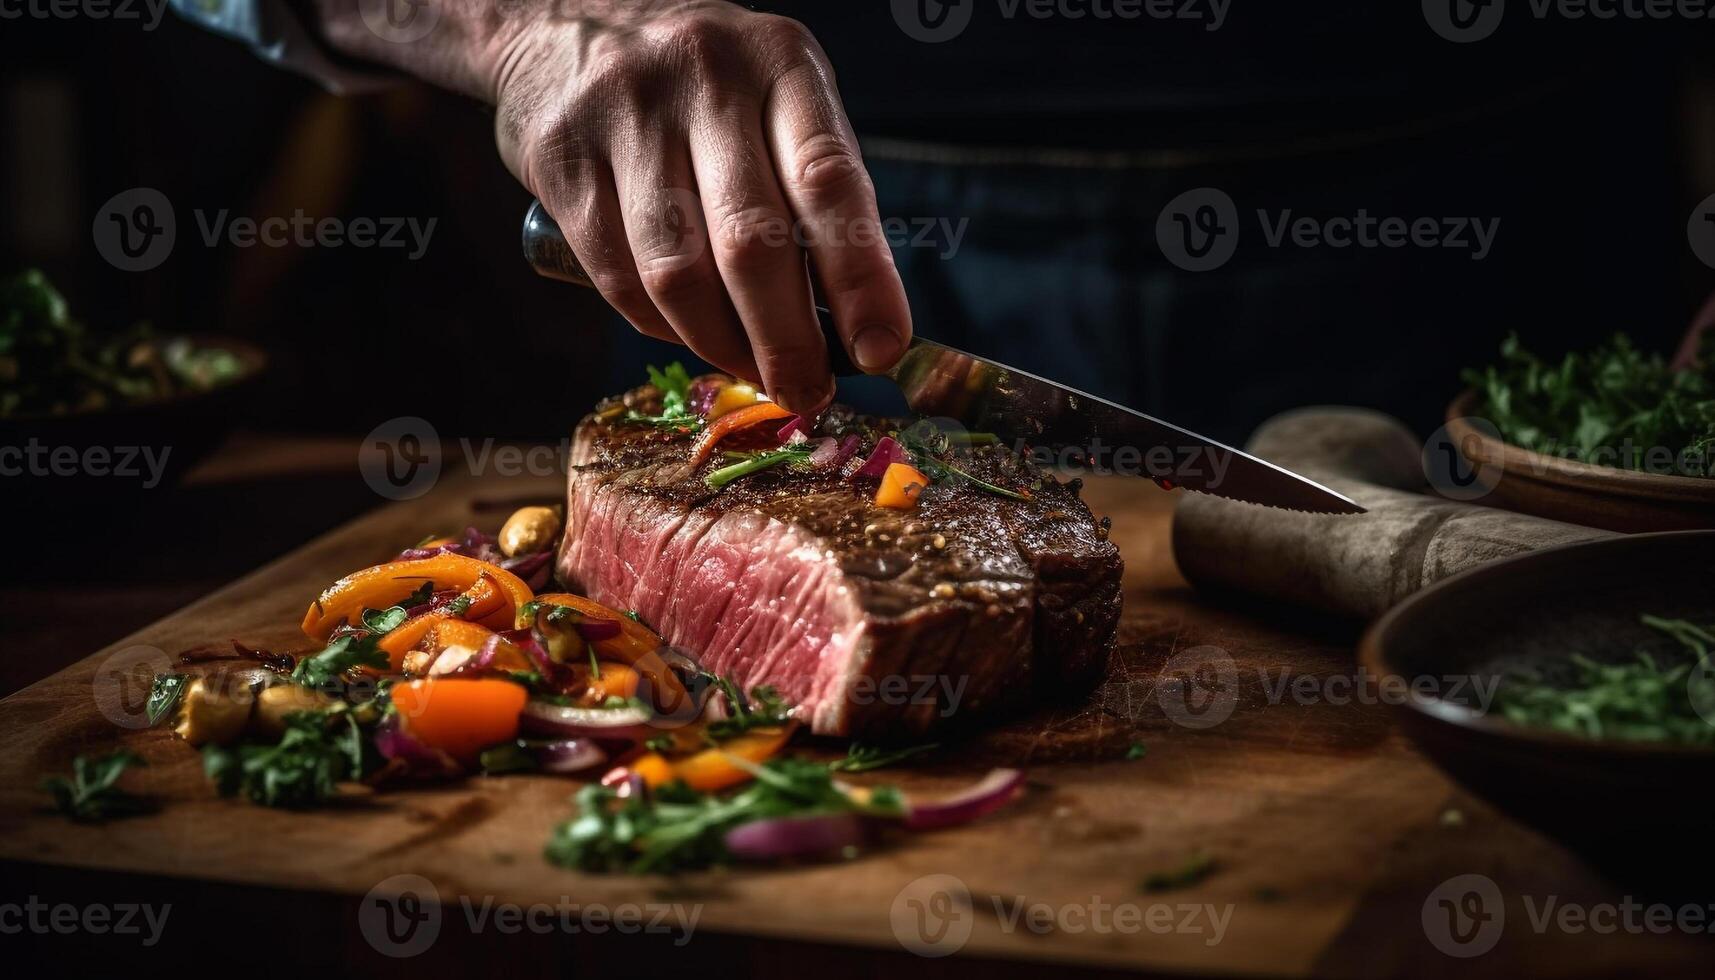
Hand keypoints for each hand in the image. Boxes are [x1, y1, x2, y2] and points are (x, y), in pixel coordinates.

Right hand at [485, 2, 912, 412]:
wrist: (564, 18)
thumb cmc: (705, 86)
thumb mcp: (776, 99)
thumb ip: (813, 194)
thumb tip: (851, 328)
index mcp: (781, 62)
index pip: (830, 183)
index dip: (861, 279)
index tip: (881, 350)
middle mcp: (704, 77)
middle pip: (751, 242)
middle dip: (787, 340)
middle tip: (810, 392)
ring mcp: (625, 114)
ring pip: (677, 273)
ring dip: (722, 346)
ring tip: (754, 372)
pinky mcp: (562, 156)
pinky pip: (618, 275)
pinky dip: (660, 327)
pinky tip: (688, 336)